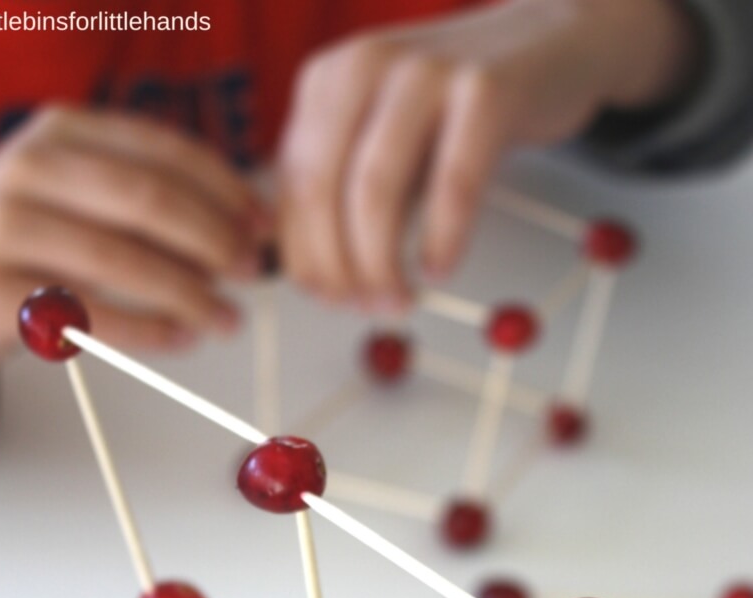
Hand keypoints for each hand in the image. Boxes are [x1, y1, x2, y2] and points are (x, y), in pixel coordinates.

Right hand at [0, 106, 271, 366]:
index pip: (162, 149)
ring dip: (190, 294)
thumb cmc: (26, 242)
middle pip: (148, 199)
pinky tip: (182, 338)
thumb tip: (243, 228)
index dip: (224, 189)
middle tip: (251, 273)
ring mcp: (6, 227)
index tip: (263, 226)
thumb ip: (143, 199)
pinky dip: (150, 330)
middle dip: (214, 239)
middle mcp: (30, 168)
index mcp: (61, 131)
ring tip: (227, 318)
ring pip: (124, 259)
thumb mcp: (74, 194)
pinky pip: (93, 314)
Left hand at [278, 0, 698, 306]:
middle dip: (337, 268)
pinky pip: (452, 183)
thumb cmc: (457, 111)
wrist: (546, 45)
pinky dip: (442, 238)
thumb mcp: (385, 143)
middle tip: (364, 310)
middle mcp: (365, 66)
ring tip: (399, 301)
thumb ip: (348, 197)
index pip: (293, 186)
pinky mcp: (486, 89)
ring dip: (380, 264)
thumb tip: (321, 281)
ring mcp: (425, 72)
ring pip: (374, 190)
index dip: (304, 257)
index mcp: (327, 81)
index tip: (328, 300)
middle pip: (323, 191)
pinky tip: (439, 269)